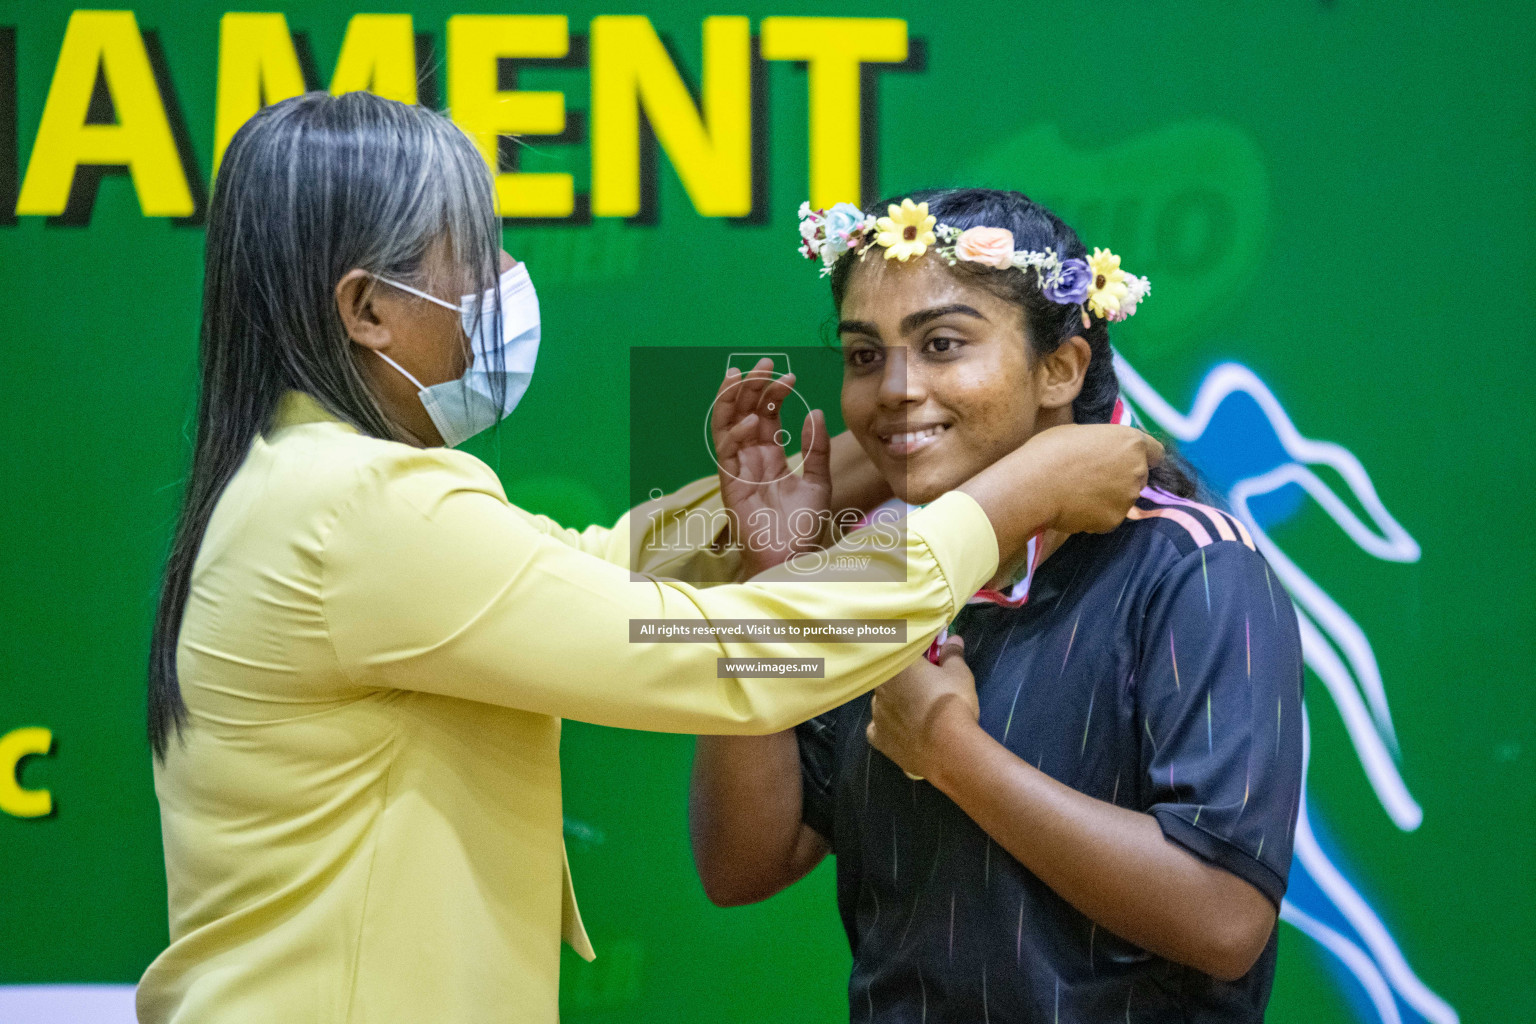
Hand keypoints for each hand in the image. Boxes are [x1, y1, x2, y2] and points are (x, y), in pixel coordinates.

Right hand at [711, 358, 832, 575]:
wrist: (791, 557)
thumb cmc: (803, 526)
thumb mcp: (818, 482)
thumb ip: (816, 449)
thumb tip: (816, 412)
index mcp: (770, 456)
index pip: (766, 416)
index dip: (774, 394)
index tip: (790, 377)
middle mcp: (751, 459)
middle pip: (744, 413)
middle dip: (752, 387)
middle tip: (764, 364)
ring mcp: (738, 469)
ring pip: (726, 426)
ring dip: (732, 400)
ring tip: (741, 376)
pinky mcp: (729, 484)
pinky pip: (726, 453)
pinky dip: (735, 435)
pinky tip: (750, 422)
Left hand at [866, 637, 977, 782]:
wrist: (948, 750)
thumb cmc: (953, 704)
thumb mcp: (959, 674)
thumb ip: (952, 654)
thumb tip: (952, 639)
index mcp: (897, 666)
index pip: (899, 652)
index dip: (914, 656)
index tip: (929, 660)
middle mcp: (880, 687)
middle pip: (889, 677)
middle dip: (905, 679)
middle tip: (926, 686)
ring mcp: (876, 713)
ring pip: (882, 701)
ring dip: (895, 702)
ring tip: (917, 711)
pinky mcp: (878, 738)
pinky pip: (878, 727)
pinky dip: (887, 726)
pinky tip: (900, 730)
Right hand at [1020, 424, 1163, 534]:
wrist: (1035, 484)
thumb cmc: (1051, 450)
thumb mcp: (1079, 433)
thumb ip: (1102, 444)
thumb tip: (1101, 452)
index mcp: (1132, 442)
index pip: (1156, 452)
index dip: (1143, 456)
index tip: (1129, 460)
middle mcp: (1137, 470)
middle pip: (1139, 476)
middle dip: (1122, 477)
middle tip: (1093, 477)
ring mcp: (1128, 498)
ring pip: (1123, 498)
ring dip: (1109, 497)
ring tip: (1079, 492)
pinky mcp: (1114, 520)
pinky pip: (1108, 516)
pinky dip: (1096, 514)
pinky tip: (1075, 506)